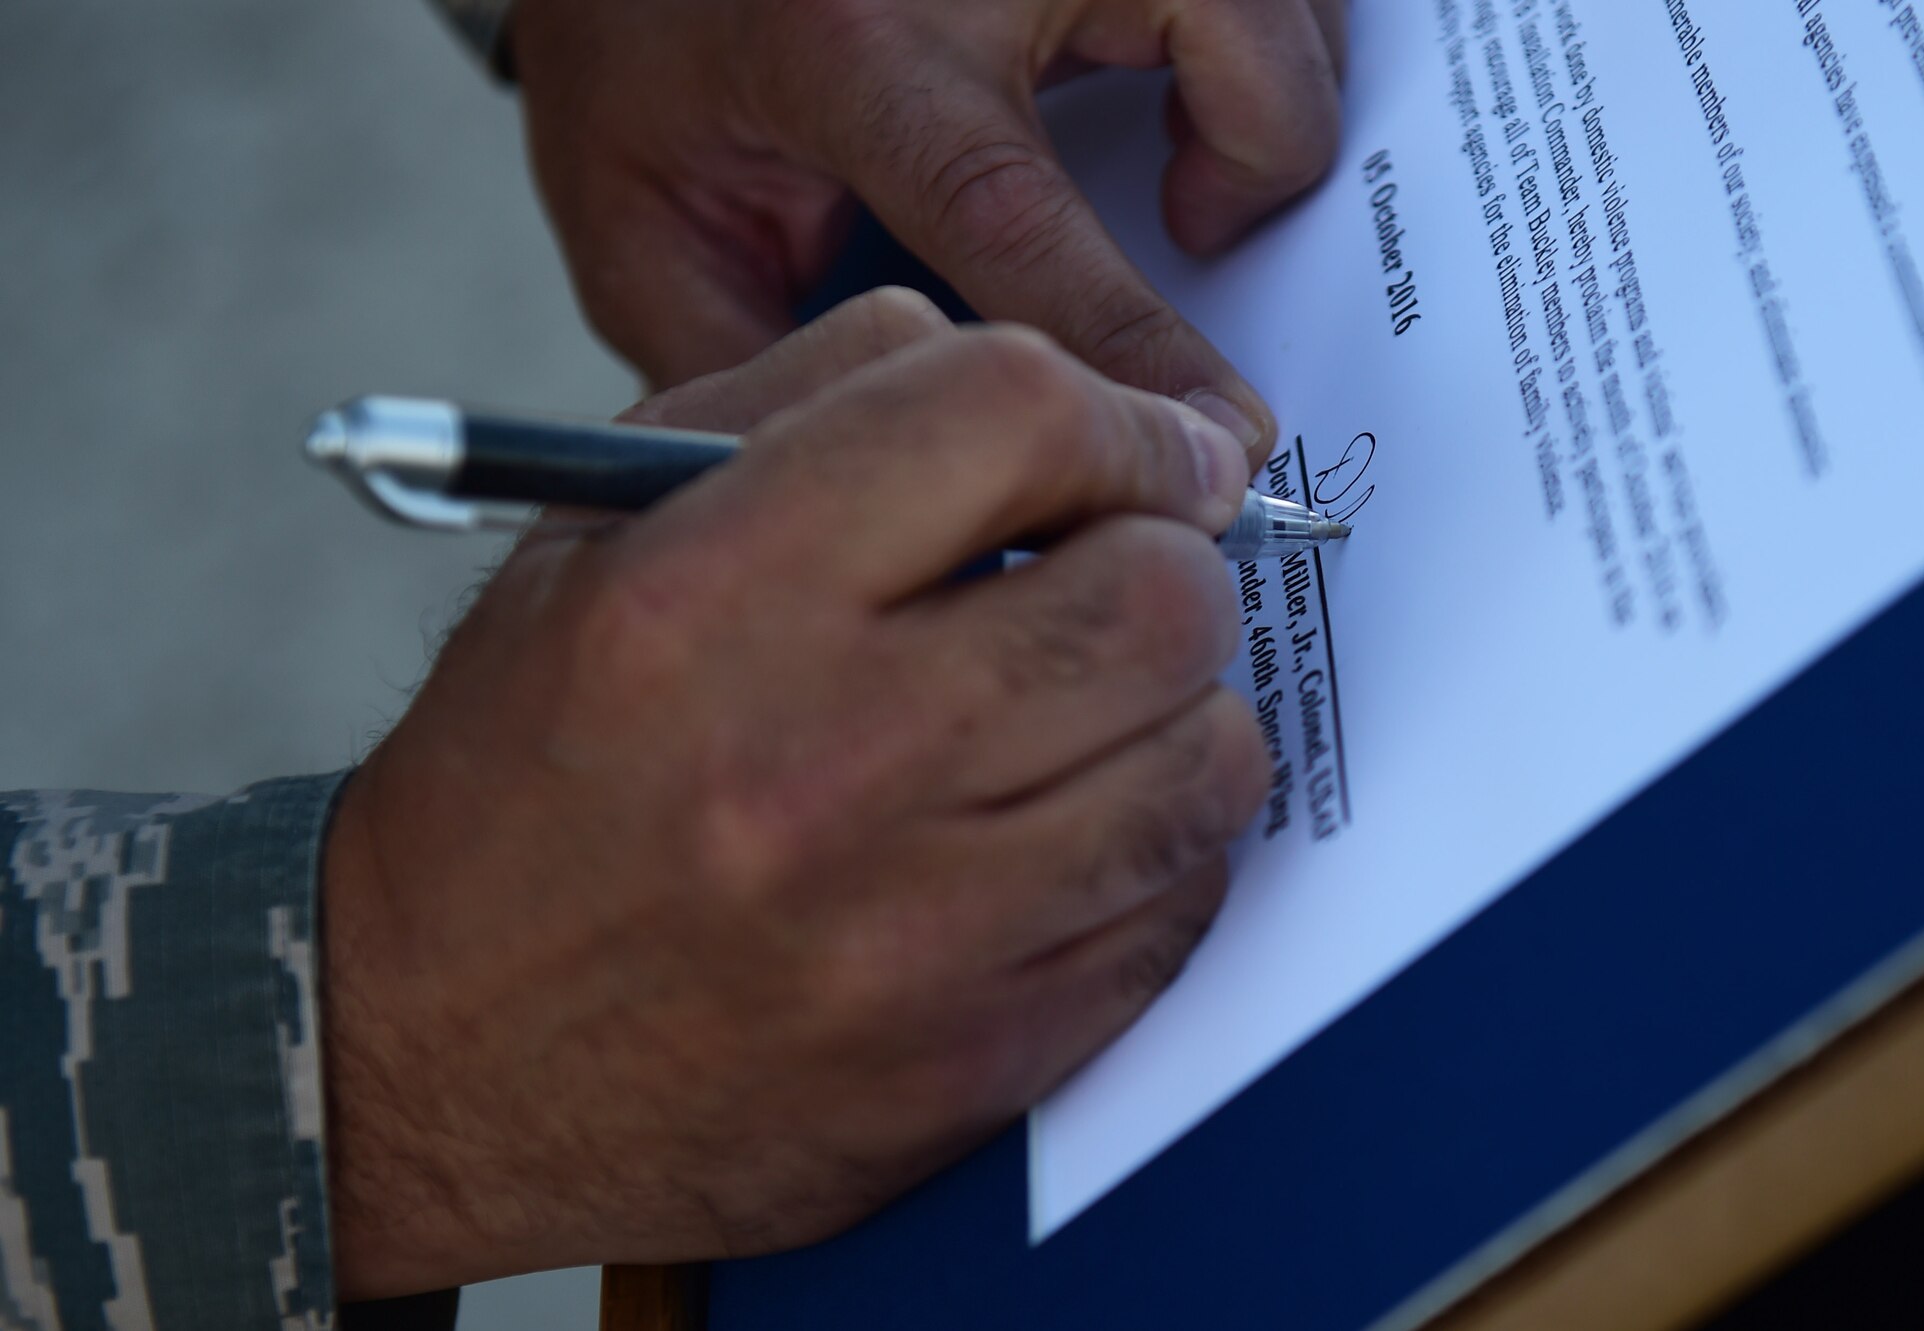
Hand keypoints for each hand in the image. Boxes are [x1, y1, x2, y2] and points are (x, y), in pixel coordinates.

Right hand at [319, 289, 1272, 1295]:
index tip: (1153, 454)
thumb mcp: (594, 533)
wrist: (435, 1059)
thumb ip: (809, 397)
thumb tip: (1037, 389)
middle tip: (1125, 578)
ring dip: (1178, 711)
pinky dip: (1159, 852)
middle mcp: (820, 762)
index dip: (1122, 419)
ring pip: (1204, 761)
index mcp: (710, 596)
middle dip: (1171, 562)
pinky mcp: (974, 1059)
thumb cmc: (519, 780)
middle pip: (1158, 595)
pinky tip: (1072, 833)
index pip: (1014, 417)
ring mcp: (911, 933)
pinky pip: (1178, 913)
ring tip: (1095, 712)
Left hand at [508, 0, 1346, 459]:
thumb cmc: (636, 42)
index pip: (1029, 226)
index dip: (1143, 351)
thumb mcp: (640, 226)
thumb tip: (886, 485)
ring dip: (1267, 92)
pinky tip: (1173, 68)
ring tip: (1181, 154)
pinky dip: (1251, 32)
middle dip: (1260, 167)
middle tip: (1194, 226)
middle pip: (1236, 49)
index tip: (1221, 438)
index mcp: (851, 49)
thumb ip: (752, 366)